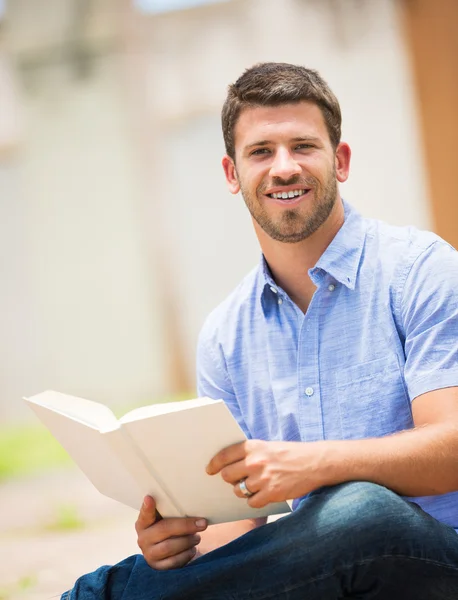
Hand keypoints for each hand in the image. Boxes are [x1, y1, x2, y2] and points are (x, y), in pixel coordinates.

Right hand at [135, 496, 207, 569]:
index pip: (144, 514)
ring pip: (169, 547)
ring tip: (197, 537)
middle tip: (202, 524)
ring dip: (187, 541)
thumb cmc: (168, 530)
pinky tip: (192, 549)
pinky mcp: (158, 567)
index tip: (150, 498)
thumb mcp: (165, 520)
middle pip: (164, 529)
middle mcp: (143, 539)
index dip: (147, 507)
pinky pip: (174, 562)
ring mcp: (149, 554)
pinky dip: (186, 555)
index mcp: (143, 524)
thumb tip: (188, 503)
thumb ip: (169, 512)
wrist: (165, 554)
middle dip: (186, 526)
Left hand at [206, 439, 328, 507]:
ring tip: (254, 485)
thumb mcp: (268, 446)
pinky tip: (263, 493)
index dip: (214, 464)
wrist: (314, 462)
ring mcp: (263, 478)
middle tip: (235, 479)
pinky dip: (255, 500)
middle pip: (228, 475)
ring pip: (239, 490)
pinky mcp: (271, 493)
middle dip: (230, 479)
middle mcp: (255, 461)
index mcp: (253, 446)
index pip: (224, 455)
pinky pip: (252, 502)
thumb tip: (228, 465)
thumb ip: (249, 454)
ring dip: (243, 490)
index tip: (210, 470)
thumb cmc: (289, 454)